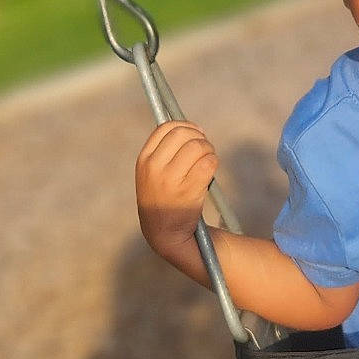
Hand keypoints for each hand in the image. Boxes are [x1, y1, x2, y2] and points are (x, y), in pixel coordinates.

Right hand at [135, 120, 217, 256]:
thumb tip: (190, 127)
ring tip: (208, 161)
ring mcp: (171, 179)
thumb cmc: (162, 199)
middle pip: (183, 133)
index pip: (165, 128)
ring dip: (209, 150)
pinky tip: (209, 173)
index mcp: (144, 160)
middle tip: (205, 148)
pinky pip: (209, 163)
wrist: (164, 233)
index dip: (185, 125)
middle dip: (200, 137)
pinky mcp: (189, 190)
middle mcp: (154, 167)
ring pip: (198, 146)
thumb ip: (165, 151)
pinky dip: (214, 163)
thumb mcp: (152, 173)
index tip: (196, 132)